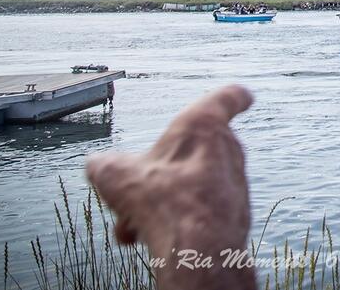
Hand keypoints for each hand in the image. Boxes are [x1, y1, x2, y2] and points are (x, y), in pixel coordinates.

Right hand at [86, 85, 255, 289]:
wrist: (196, 245)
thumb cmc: (162, 198)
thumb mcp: (115, 174)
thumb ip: (106, 164)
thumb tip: (97, 165)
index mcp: (204, 125)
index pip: (229, 97)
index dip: (232, 96)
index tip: (242, 97)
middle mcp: (228, 148)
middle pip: (192, 153)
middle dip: (158, 175)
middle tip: (130, 198)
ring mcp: (235, 181)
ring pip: (192, 186)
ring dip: (162, 203)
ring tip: (131, 227)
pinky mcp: (236, 212)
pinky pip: (200, 211)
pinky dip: (177, 220)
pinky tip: (146, 238)